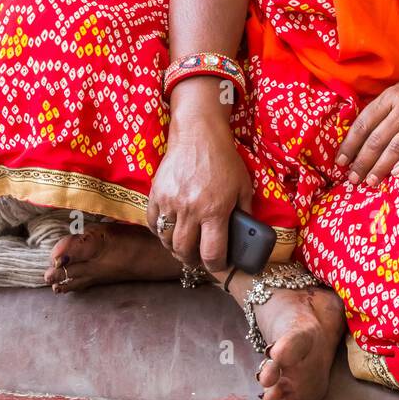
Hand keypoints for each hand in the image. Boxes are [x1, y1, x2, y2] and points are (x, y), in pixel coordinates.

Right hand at [147, 87, 252, 271]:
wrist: (198, 134)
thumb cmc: (224, 160)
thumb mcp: (243, 186)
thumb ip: (245, 213)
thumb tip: (245, 236)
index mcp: (215, 210)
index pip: (212, 253)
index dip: (215, 265)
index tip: (216, 264)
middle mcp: (191, 209)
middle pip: (185, 251)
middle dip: (192, 260)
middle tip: (197, 259)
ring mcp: (171, 201)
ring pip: (166, 239)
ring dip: (174, 248)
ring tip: (182, 246)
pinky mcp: (157, 193)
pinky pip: (153, 222)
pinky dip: (159, 231)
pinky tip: (168, 230)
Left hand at [335, 70, 398, 186]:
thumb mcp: (398, 92)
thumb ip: (380, 110)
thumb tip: (356, 136)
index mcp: (391, 97)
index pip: (364, 123)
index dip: (350, 143)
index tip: (340, 160)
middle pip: (377, 138)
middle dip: (362, 161)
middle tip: (352, 178)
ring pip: (396, 147)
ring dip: (380, 167)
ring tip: (369, 181)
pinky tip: (396, 174)